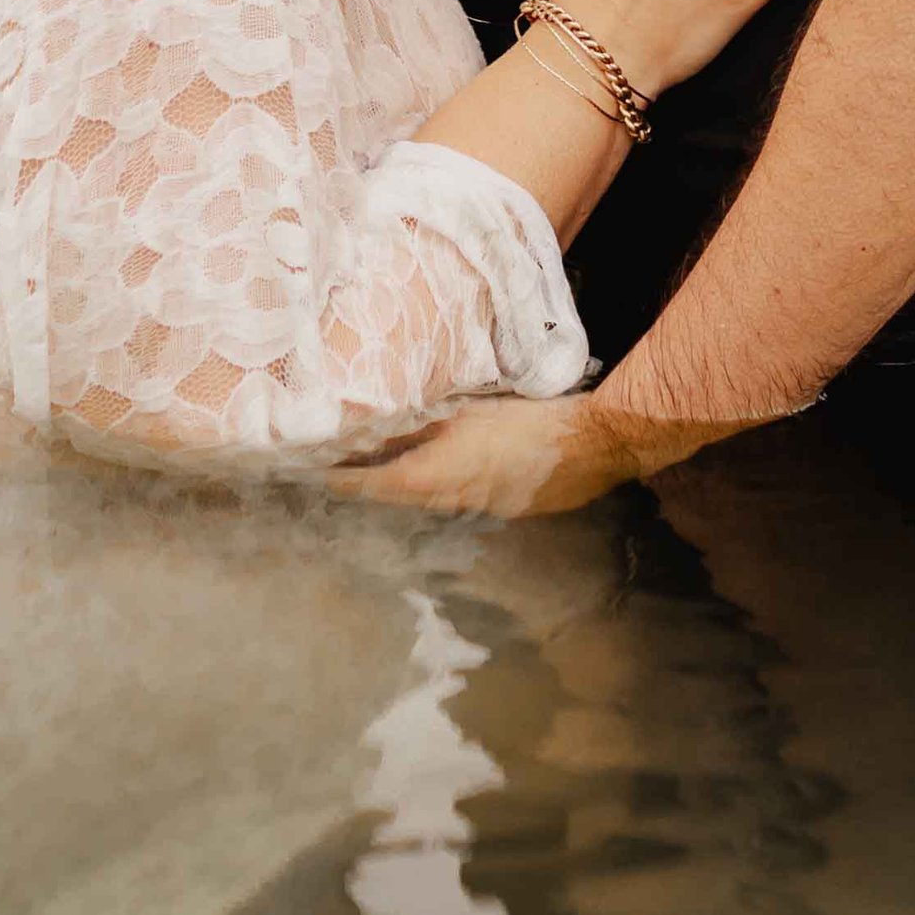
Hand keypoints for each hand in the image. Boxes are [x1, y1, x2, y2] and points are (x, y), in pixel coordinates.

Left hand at [327, 394, 634, 517]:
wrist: (595, 445)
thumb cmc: (532, 417)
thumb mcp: (474, 406)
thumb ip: (433, 412)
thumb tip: (392, 412)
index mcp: (439, 475)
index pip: (379, 483)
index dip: (348, 480)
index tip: (319, 473)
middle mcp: (455, 500)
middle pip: (401, 498)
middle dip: (372, 485)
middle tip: (343, 469)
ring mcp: (484, 508)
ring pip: (431, 501)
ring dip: (406, 488)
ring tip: (383, 468)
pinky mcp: (509, 508)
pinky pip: (463, 501)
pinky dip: (442, 488)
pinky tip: (444, 471)